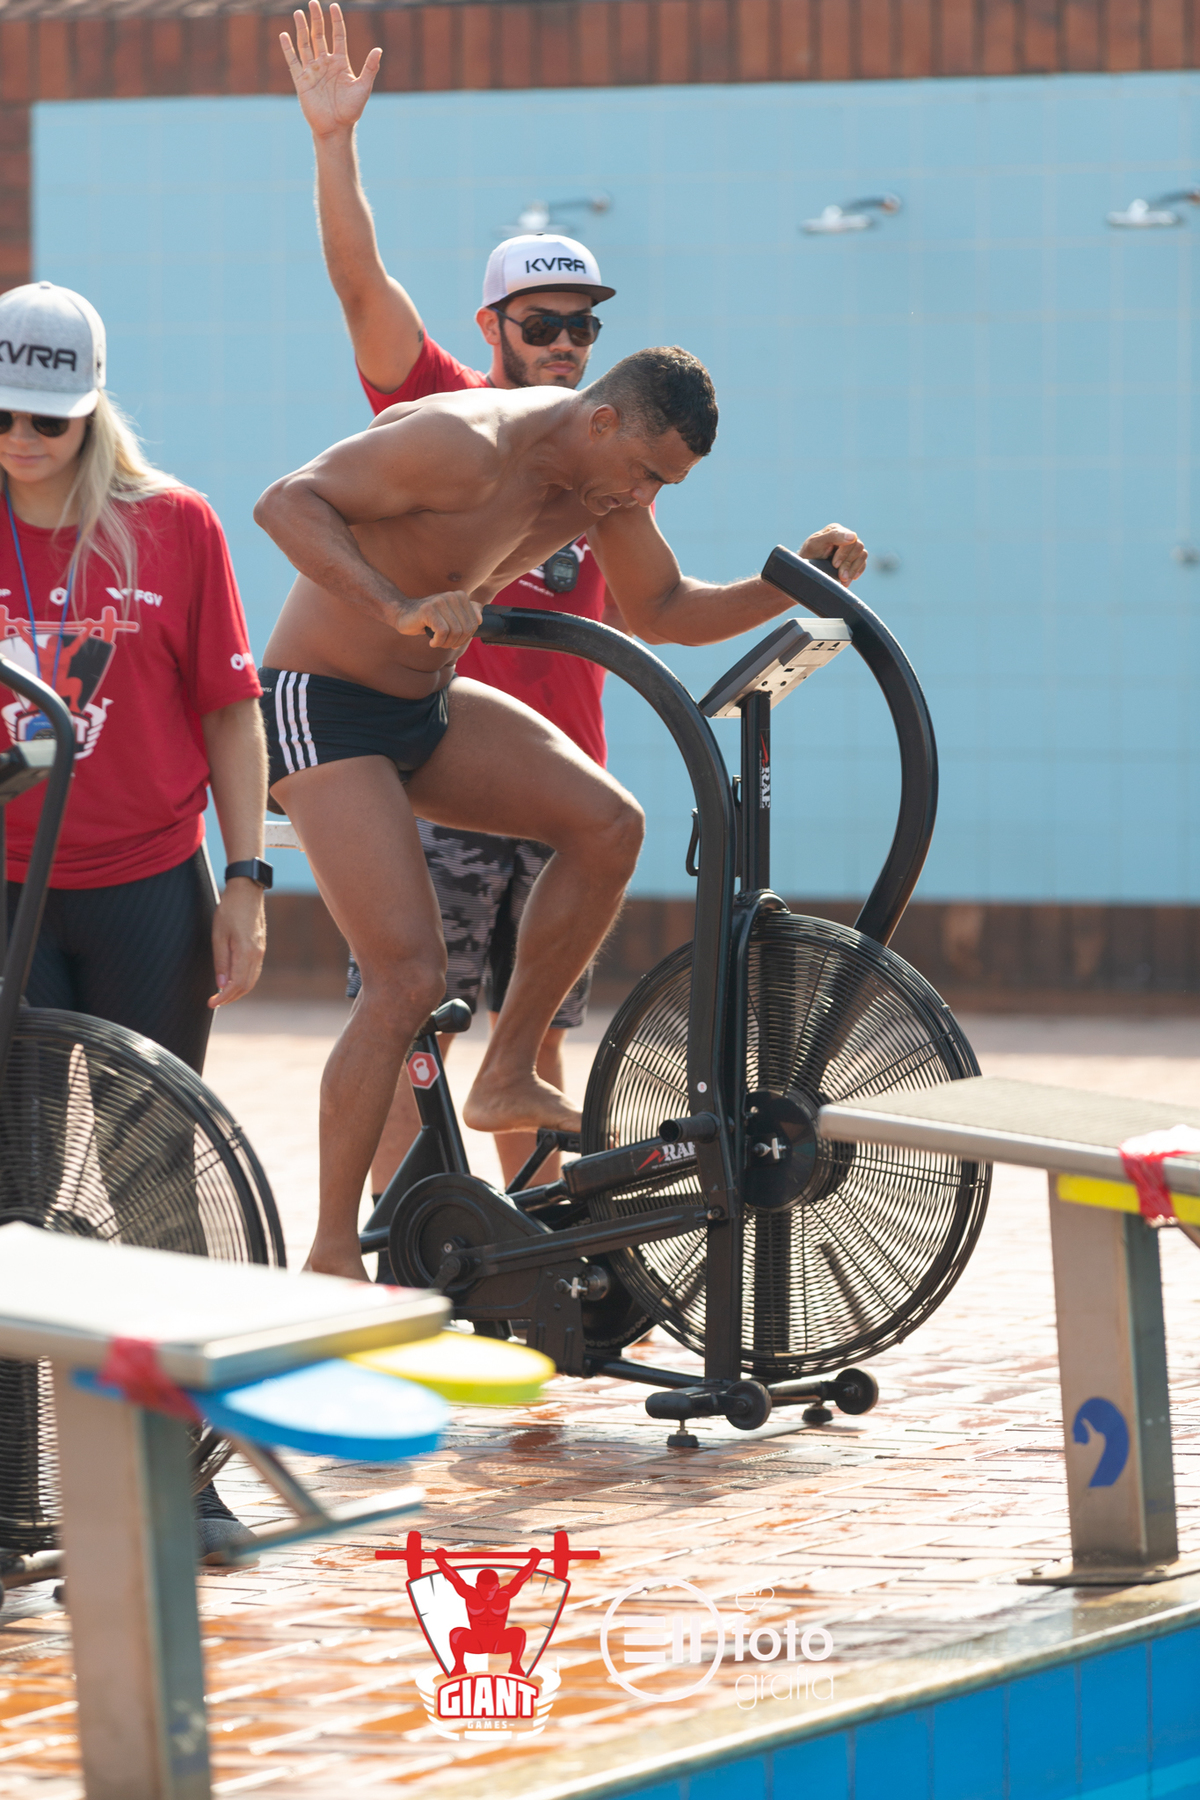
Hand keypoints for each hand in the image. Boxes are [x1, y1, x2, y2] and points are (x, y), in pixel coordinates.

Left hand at [209, 880, 266, 1009]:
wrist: (247, 892)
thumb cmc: (229, 910)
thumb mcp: (218, 935)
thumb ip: (220, 961)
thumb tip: (220, 985)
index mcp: (246, 952)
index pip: (237, 984)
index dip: (224, 997)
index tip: (211, 1003)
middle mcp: (257, 955)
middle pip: (246, 986)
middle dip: (230, 997)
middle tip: (214, 1001)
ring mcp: (261, 951)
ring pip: (252, 980)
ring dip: (237, 991)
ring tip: (222, 994)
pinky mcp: (260, 947)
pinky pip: (254, 971)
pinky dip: (244, 981)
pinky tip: (232, 980)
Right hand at [281, 1, 381, 137]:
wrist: (336, 128)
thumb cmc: (351, 111)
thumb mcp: (363, 88)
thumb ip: (370, 68)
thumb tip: (378, 50)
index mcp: (340, 63)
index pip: (338, 36)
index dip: (336, 21)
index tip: (333, 6)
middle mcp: (325, 63)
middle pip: (319, 35)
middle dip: (316, 19)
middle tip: (313, 2)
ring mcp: (312, 71)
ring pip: (305, 44)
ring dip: (302, 29)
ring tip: (298, 13)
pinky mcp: (301, 81)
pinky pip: (293, 61)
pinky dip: (288, 48)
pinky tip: (284, 35)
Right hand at [394, 590, 482, 649]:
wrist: (404, 614)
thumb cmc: (430, 618)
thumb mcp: (451, 615)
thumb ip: (468, 613)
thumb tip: (480, 619)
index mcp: (460, 596)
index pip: (474, 624)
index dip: (465, 638)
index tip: (454, 640)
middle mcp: (452, 596)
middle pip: (465, 629)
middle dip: (456, 642)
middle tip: (445, 643)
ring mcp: (440, 601)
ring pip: (455, 632)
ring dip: (446, 643)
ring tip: (438, 642)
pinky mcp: (429, 610)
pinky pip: (442, 632)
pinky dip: (438, 642)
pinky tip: (431, 641)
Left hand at [799, 524, 867, 586]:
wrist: (807, 568)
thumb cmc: (809, 554)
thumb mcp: (815, 543)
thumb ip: (833, 536)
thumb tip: (853, 536)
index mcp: (836, 530)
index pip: (850, 538)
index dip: (844, 553)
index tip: (835, 565)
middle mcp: (846, 537)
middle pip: (858, 547)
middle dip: (848, 563)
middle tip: (840, 576)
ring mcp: (852, 548)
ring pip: (862, 555)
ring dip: (853, 570)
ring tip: (843, 580)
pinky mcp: (855, 559)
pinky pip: (863, 563)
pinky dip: (856, 572)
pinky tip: (848, 579)